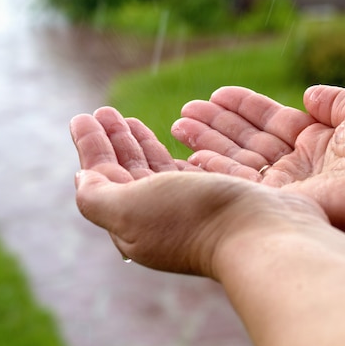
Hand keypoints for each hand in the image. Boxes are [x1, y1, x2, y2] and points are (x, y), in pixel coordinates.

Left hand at [70, 107, 326, 277]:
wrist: (263, 233)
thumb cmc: (193, 218)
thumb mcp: (129, 208)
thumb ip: (96, 196)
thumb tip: (81, 178)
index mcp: (133, 224)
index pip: (102, 179)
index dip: (91, 147)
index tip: (84, 116)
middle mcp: (159, 219)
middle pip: (128, 172)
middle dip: (115, 141)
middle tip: (105, 112)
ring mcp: (191, 208)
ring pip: (156, 169)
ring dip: (139, 142)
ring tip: (128, 119)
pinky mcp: (219, 197)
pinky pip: (187, 169)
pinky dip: (174, 149)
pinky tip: (173, 137)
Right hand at [171, 85, 344, 243]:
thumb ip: (335, 100)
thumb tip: (309, 93)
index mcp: (321, 140)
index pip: (272, 120)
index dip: (244, 107)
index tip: (217, 94)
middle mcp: (301, 164)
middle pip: (249, 141)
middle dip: (217, 125)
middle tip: (185, 111)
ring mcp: (290, 186)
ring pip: (239, 160)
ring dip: (208, 143)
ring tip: (178, 124)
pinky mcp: (281, 204)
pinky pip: (241, 183)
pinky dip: (216, 170)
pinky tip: (190, 155)